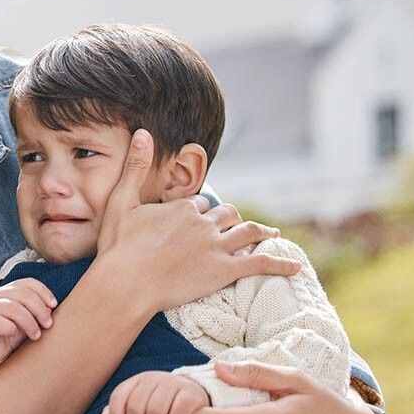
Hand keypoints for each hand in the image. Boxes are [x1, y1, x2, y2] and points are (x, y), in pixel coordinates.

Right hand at [0, 279, 56, 380]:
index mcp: (7, 292)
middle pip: (23, 293)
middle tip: (48, 324)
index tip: (53, 306)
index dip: (43, 292)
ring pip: (12, 307)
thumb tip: (53, 307)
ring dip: (29, 322)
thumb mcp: (27, 323)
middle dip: (40, 309)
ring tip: (36, 335)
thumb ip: (37, 312)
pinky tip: (14, 334)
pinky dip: (9, 328)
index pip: (28, 283)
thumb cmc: (8, 338)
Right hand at [95, 129, 300, 316]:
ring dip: (260, 232)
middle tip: (234, 226)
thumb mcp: (120, 200)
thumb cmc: (117, 246)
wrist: (125, 283)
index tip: (196, 218)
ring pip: (247, 233)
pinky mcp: (224, 271)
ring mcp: (216, 247)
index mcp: (181, 207)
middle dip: (230, 219)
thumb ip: (136, 166)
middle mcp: (203, 223)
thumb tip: (144, 131)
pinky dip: (280, 264)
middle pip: (226, 215)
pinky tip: (295, 266)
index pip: (199, 203)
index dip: (198, 211)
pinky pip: (260, 263)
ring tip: (270, 234)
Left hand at [97, 371, 209, 413]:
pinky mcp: (191, 394)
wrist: (193, 396)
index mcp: (137, 381)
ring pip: (155, 412)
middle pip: (136, 407)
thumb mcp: (138, 406)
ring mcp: (173, 384)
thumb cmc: (159, 405)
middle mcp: (153, 378)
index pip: (119, 397)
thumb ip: (118, 413)